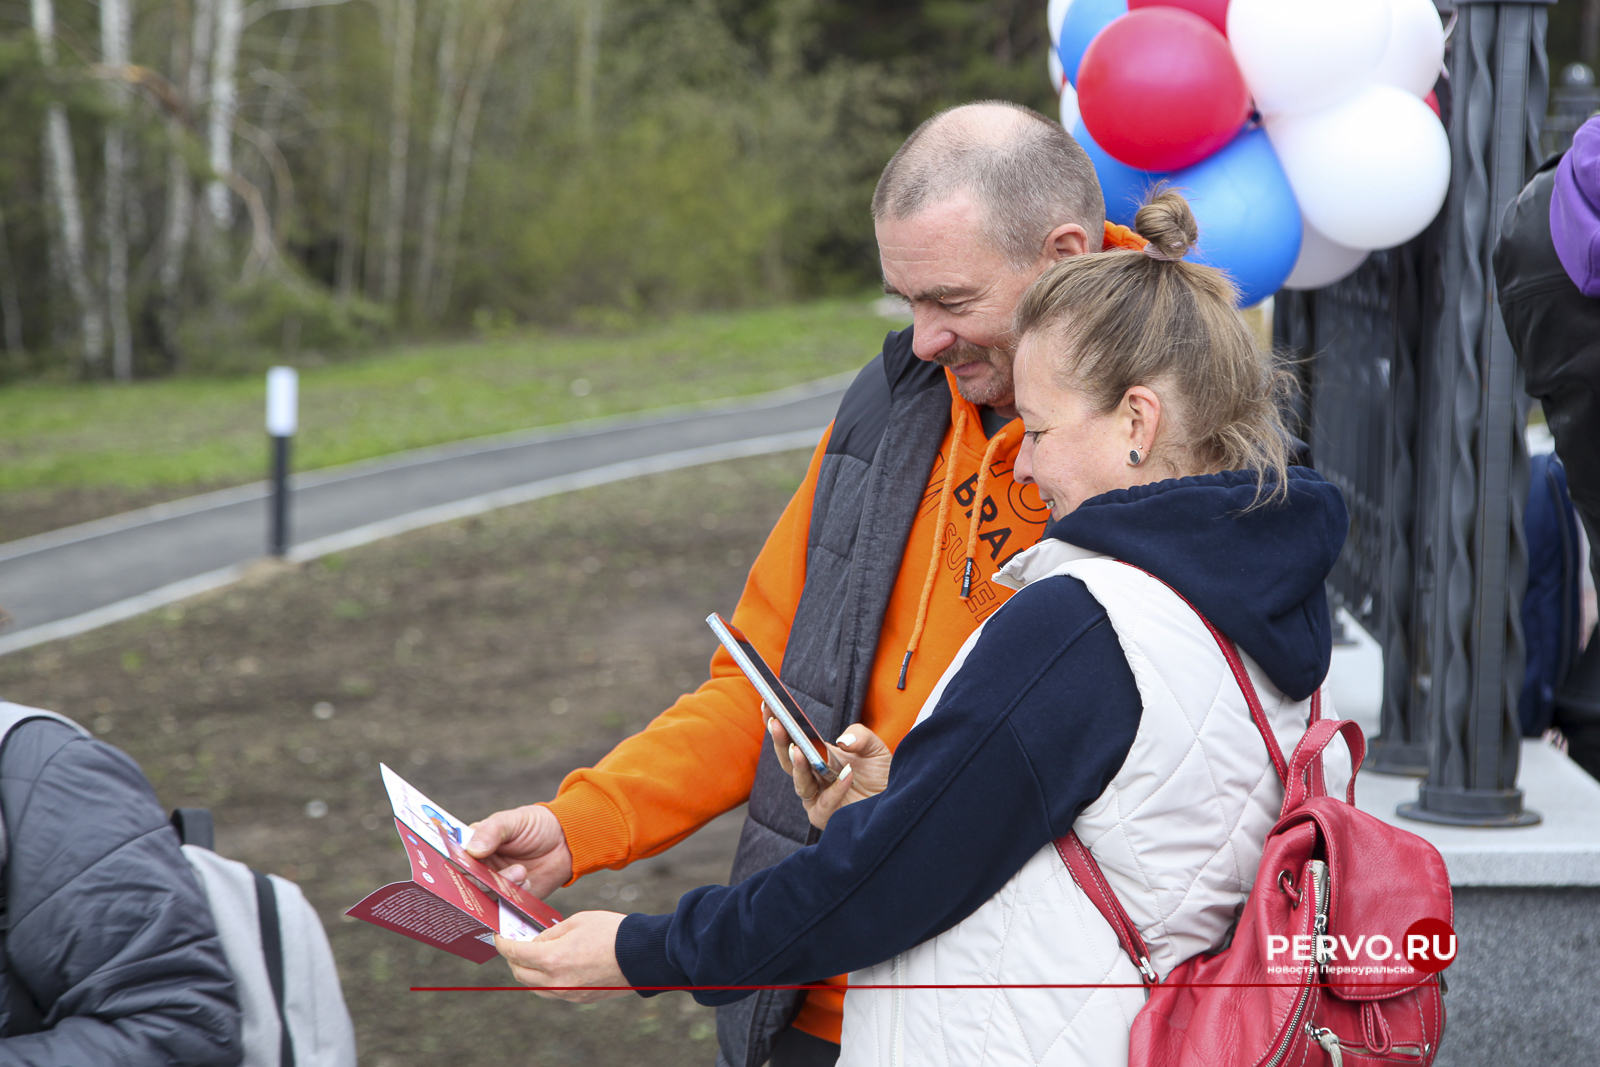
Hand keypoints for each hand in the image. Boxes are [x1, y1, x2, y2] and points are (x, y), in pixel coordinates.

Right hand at [465, 804, 573, 897]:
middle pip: (466, 879)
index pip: (455, 856)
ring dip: (500, 886)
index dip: (455, 862)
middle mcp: (480, 867)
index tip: (462, 865)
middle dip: (480, 879)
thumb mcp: (514, 821)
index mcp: (474, 845)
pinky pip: (502, 905)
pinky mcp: (510, 898)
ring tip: (521, 872)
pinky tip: (526, 882)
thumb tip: (472, 850)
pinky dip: (512, 896)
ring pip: (484, 893)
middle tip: (495, 874)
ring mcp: (494, 883)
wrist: (567, 843)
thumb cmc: (537, 825)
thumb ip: (492, 831)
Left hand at [495, 911, 631, 1001]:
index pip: (515, 954)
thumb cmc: (611, 931)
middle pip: (520, 974)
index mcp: (552, 959)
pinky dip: (546, 979)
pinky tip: (552, 966)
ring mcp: (567, 993)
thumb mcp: (576, 921)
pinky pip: (553, 991)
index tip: (498, 937)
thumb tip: (536, 942)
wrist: (641, 954)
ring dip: (528, 971)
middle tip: (515, 944)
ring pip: (535, 986)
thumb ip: (550, 933)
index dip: (502, 944)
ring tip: (533, 955)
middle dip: (513, 959)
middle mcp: (556, 981)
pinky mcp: (579, 998)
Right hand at [765, 710, 890, 829]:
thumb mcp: (874, 747)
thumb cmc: (880, 774)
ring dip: (798, 766)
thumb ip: (860, 736)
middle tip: (776, 723)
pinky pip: (824, 803)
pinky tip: (846, 776)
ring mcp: (815, 797)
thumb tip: (842, 740)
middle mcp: (812, 776)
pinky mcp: (825, 816)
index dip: (778, 722)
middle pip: (788, 760)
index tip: (768, 704)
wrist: (894, 801)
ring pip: (800, 783)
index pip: (792, 739)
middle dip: (780, 741)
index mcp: (817, 756)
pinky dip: (835, 789)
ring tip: (798, 750)